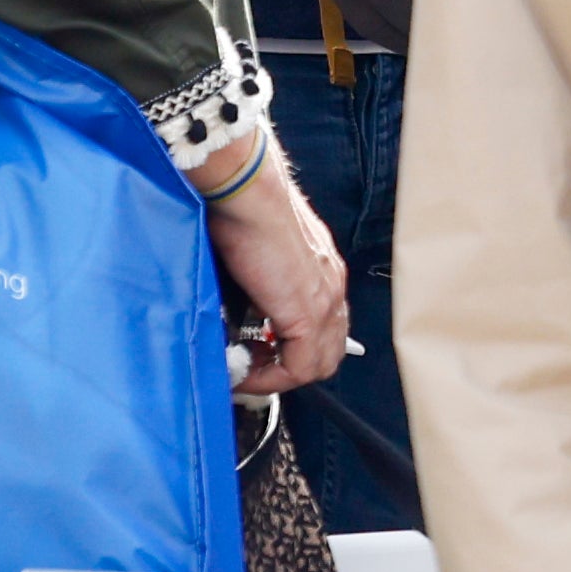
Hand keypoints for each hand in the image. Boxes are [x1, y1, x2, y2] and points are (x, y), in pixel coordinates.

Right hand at [203, 148, 351, 400]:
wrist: (249, 193)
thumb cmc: (245, 210)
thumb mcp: (258, 255)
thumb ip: (259, 285)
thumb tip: (238, 309)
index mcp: (323, 273)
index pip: (326, 329)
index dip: (293, 350)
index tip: (257, 355)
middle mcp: (332, 289)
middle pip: (329, 352)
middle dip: (289, 368)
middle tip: (253, 367)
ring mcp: (325, 301)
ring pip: (320, 363)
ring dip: (281, 375)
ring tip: (247, 371)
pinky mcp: (307, 313)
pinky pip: (300, 367)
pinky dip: (273, 378)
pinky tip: (246, 371)